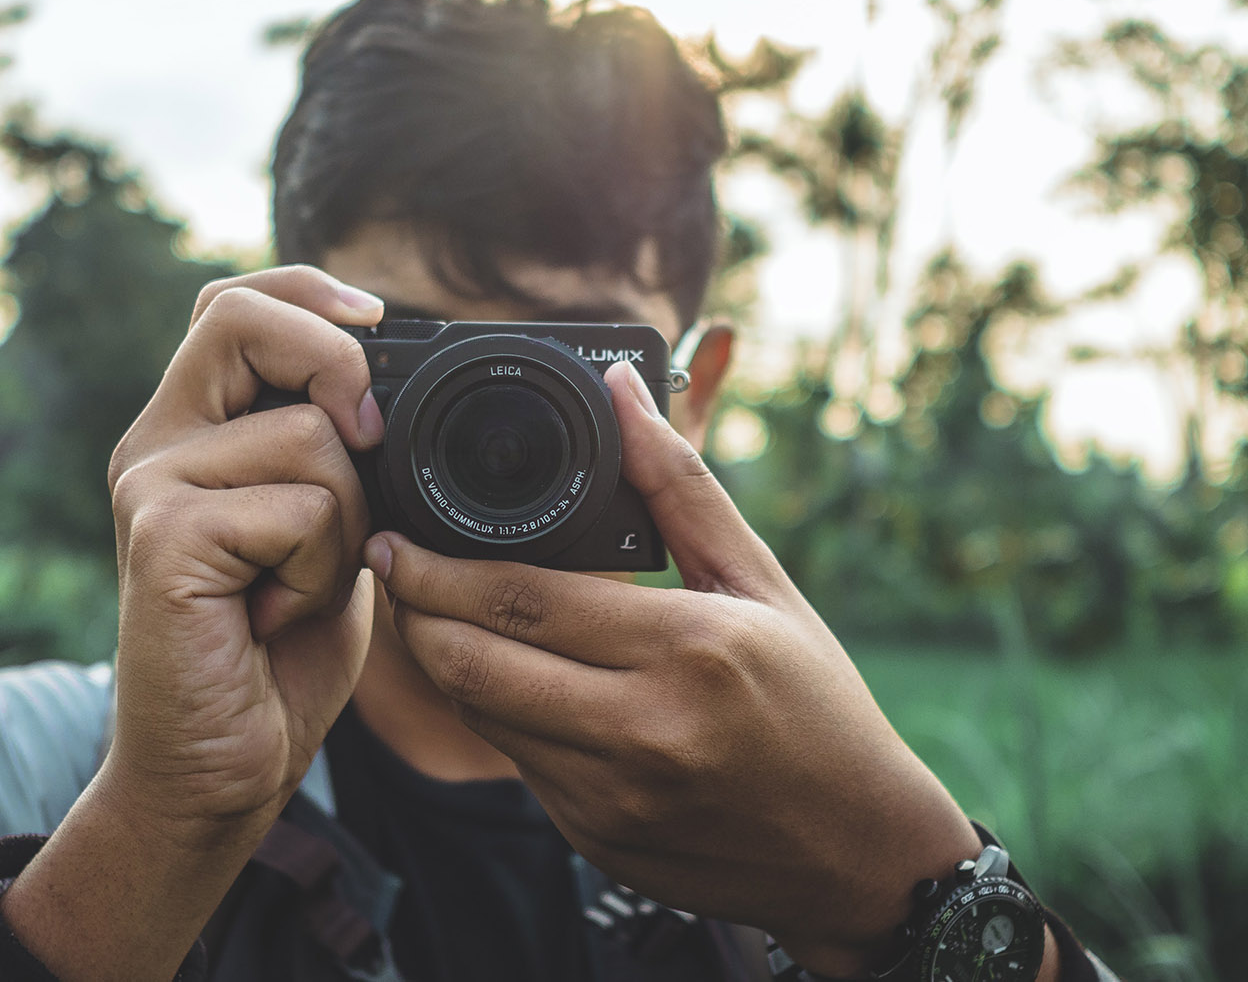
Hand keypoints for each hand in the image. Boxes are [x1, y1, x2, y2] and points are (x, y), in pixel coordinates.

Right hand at [2, 266, 384, 981]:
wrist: (219, 770)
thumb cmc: (276, 655)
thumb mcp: (324, 530)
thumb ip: (336, 454)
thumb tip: (389, 388)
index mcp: (189, 431)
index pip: (232, 303)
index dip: (306, 291)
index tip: (379, 318)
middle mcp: (154, 444)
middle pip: (242, 317)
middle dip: (337, 366)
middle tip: (366, 447)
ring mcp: (149, 485)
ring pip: (310, 435)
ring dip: (347, 525)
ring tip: (299, 588)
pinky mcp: (163, 537)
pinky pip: (300, 509)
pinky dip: (320, 573)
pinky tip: (273, 618)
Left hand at [365, 360, 981, 975]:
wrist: (857, 855)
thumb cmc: (818, 707)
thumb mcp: (761, 583)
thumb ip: (680, 484)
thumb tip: (622, 390)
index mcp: (689, 651)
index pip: (523, 600)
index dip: (439, 569)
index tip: (397, 537)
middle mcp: (644, 731)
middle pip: (475, 664)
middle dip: (414, 612)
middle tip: (390, 567)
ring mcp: (613, 797)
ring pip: (482, 717)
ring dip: (442, 661)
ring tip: (429, 611)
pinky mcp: (596, 839)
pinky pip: (516, 764)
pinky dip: (494, 714)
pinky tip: (499, 675)